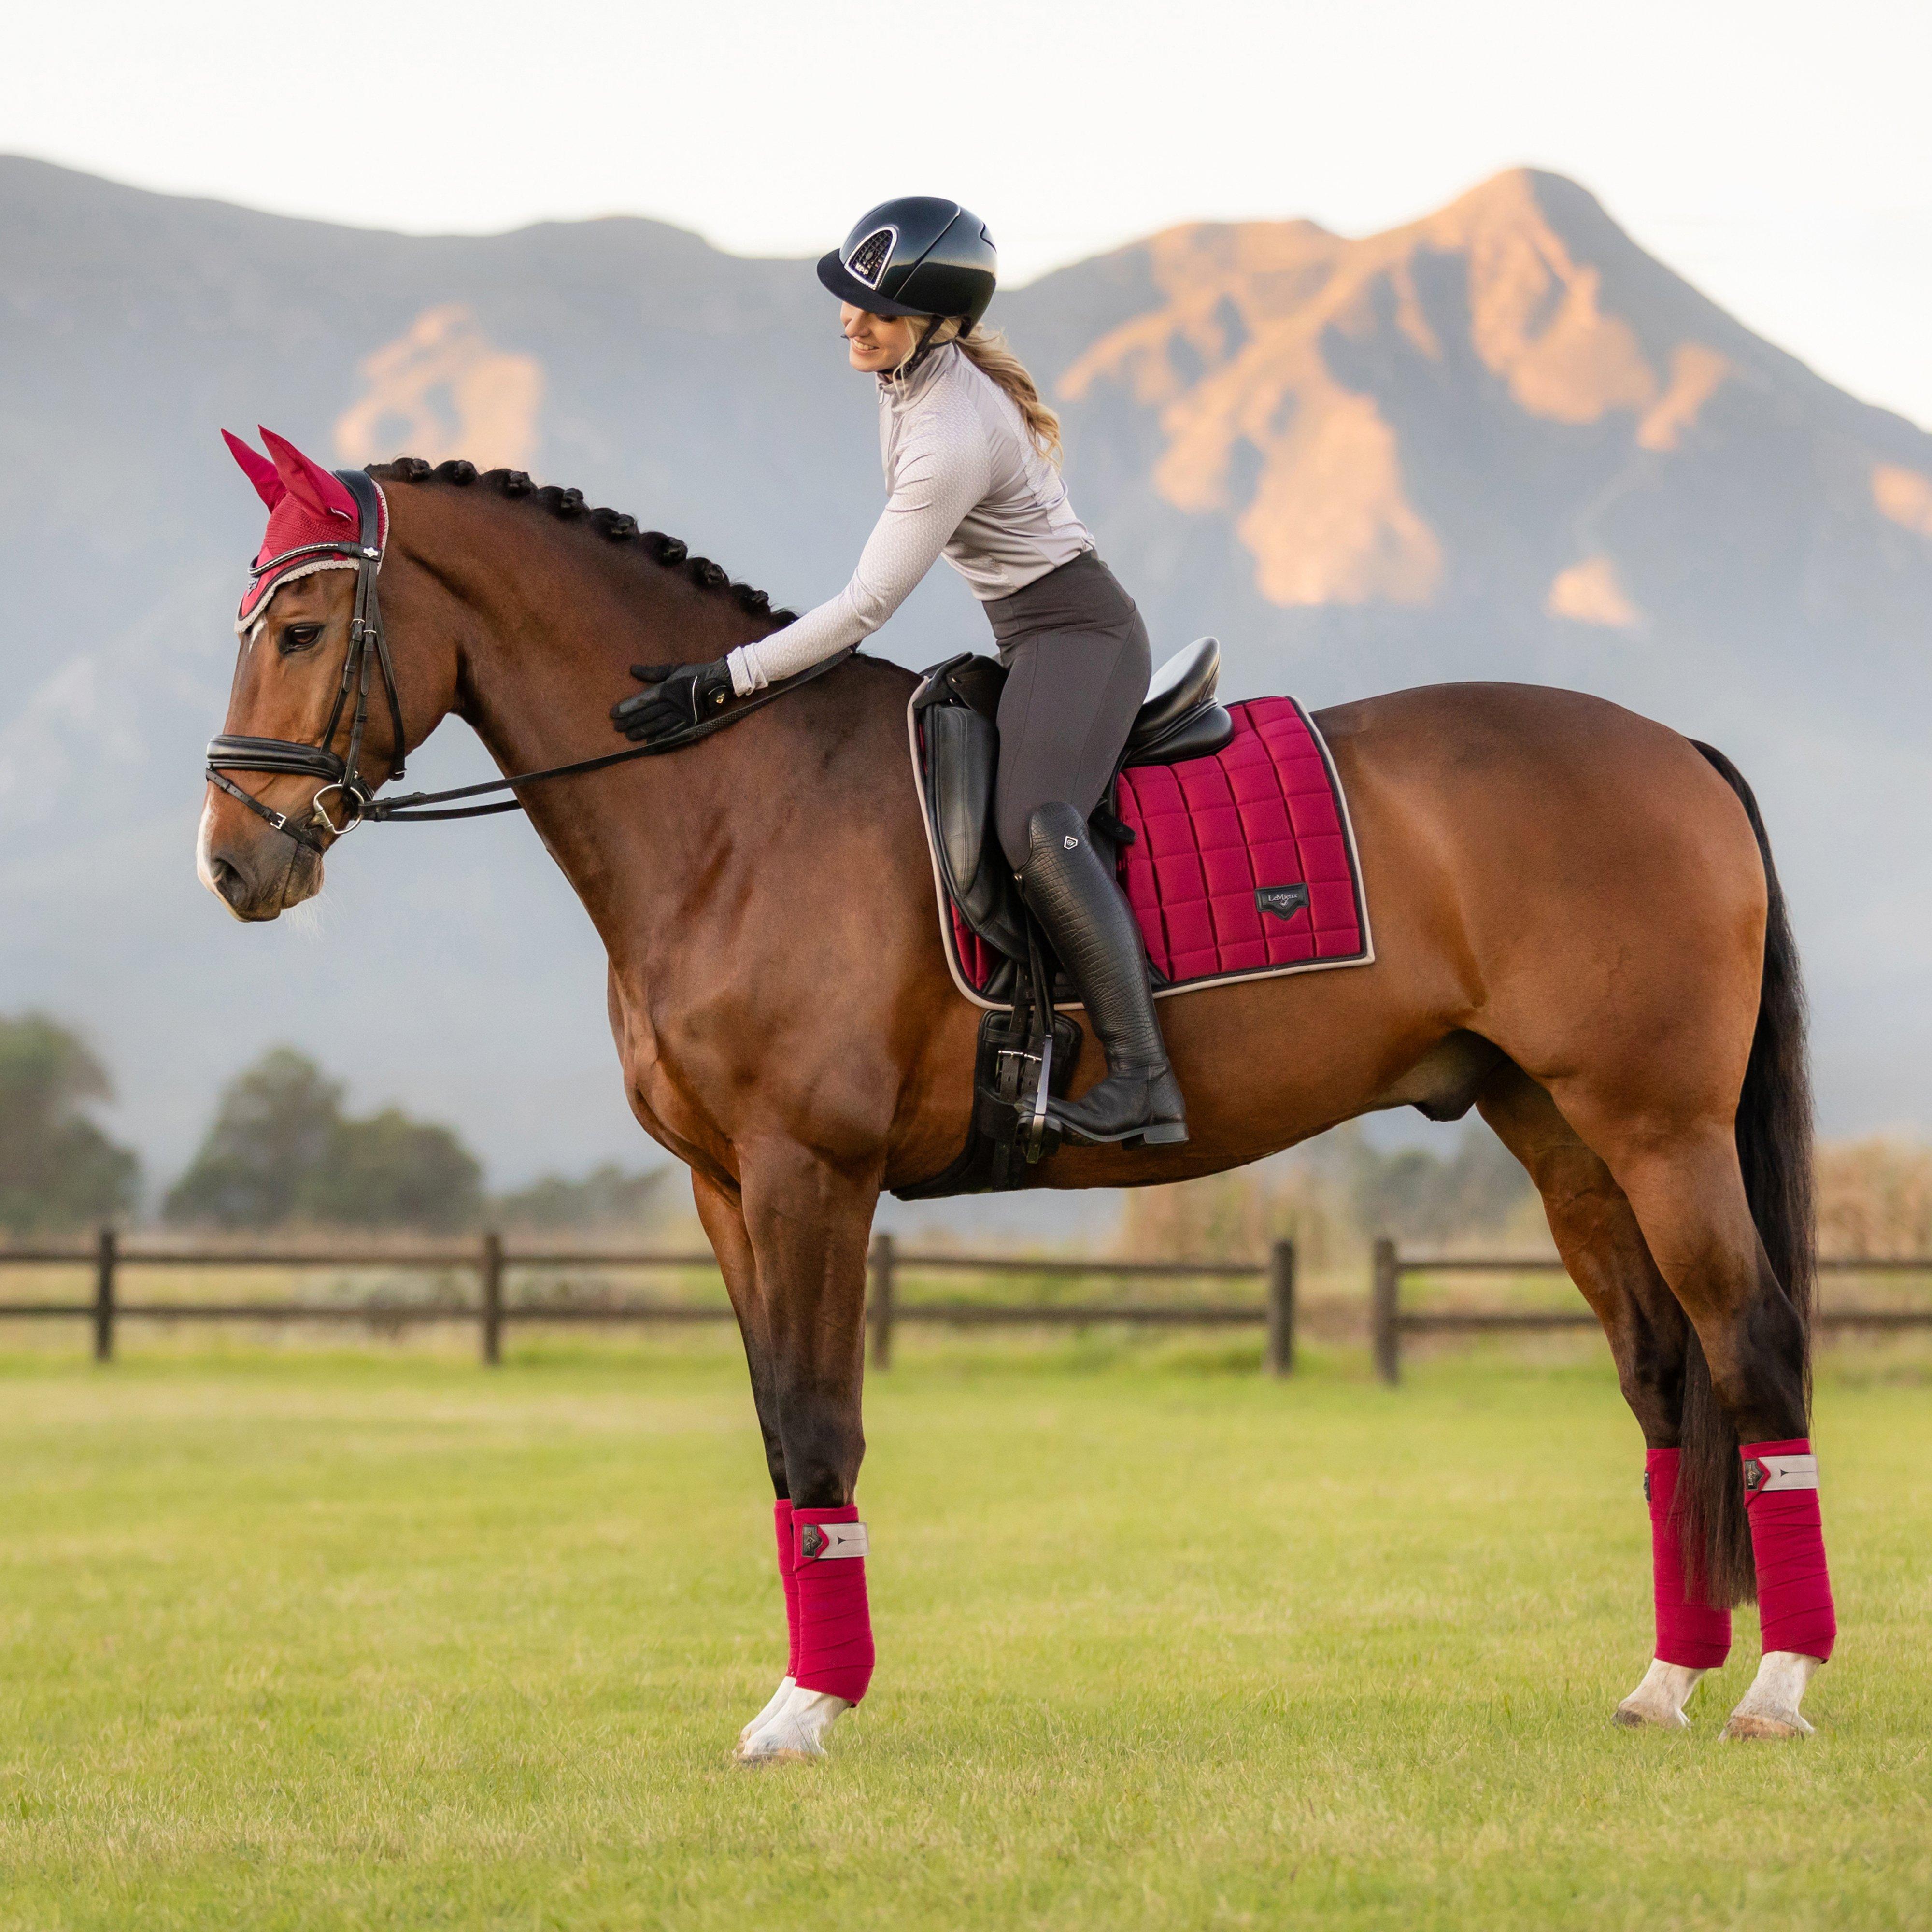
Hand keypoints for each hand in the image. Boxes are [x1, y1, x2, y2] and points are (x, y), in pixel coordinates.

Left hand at [611, 658, 734, 742]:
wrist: (719, 682)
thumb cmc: (694, 673)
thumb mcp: (672, 669)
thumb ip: (652, 672)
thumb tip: (632, 670)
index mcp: (667, 689)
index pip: (642, 700)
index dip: (627, 707)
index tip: (614, 713)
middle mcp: (673, 703)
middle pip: (647, 715)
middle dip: (631, 722)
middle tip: (617, 728)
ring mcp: (682, 715)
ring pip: (658, 725)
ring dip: (642, 731)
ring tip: (629, 736)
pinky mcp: (690, 723)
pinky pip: (673, 733)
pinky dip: (661, 738)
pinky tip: (650, 743)